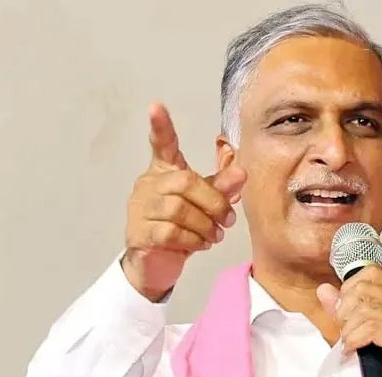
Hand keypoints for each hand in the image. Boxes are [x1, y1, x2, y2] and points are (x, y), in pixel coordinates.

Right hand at [122, 103, 246, 300]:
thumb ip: (220, 187)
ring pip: (178, 210)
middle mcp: (149, 185)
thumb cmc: (181, 228)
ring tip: (214, 235)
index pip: (161, 144)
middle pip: (185, 182)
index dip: (160, 126)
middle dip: (214, 202)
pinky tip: (200, 243)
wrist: (156, 264)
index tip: (156, 106)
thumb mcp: (204, 205)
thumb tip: (242, 172)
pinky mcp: (139, 233)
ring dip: (205, 225)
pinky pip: (170, 232)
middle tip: (227, 220)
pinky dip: (192, 239)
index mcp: (164, 172)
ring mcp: (140, 208)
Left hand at [316, 266, 381, 376]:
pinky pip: (371, 327)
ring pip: (364, 308)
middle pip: (362, 289)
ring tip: (351, 345)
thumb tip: (324, 289)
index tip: (344, 315)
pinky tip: (354, 351)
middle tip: (346, 333)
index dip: (348, 291)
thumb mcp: (365, 335)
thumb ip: (345, 310)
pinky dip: (355, 340)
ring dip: (349, 330)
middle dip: (345, 312)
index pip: (369, 273)